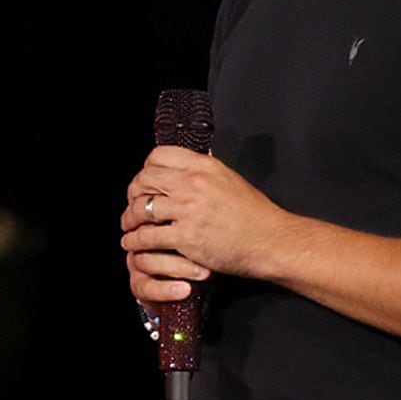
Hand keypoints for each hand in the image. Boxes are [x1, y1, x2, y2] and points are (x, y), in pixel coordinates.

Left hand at [120, 146, 290, 280]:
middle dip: (134, 193)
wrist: (271, 241)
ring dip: (130, 218)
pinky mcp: (186, 237)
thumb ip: (207, 168)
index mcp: (204, 165)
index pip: (158, 156)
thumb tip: (196, 157)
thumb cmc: (255, 213)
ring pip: (142, 208)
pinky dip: (136, 241)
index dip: (146, 169)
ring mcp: (188, 210)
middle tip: (133, 204)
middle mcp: (193, 183)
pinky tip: (133, 243)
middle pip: (145, 179)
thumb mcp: (231, 178)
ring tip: (129, 225)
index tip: (145, 181)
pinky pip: (148, 236)